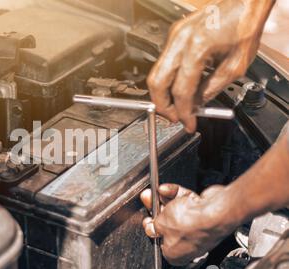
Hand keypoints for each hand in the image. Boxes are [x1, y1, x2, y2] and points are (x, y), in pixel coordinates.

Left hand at [140, 184, 240, 265]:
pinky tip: (168, 189)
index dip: (151, 228)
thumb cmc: (193, 224)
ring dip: (165, 199)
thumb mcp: (162, 224)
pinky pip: (185, 202)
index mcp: (176, 254)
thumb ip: (154, 225)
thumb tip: (152, 227)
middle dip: (156, 209)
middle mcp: (188, 243)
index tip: (147, 219)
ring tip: (156, 191)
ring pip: (176, 211)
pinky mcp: (203, 212)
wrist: (218, 210)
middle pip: (167, 224)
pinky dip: (176, 195)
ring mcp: (197, 227)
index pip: (159, 241)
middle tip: (148, 199)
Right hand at [147, 0, 274, 132]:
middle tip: (174, 117)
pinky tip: (182, 86)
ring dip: (165, 93)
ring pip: (157, 73)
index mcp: (196, 48)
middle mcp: (179, 41)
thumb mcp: (235, 65)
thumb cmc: (244, 24)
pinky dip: (170, 79)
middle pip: (157, 82)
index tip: (187, 123)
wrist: (243, 0)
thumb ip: (213, 88)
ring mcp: (173, 36)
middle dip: (163, 105)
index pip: (181, 90)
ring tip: (178, 105)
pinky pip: (165, 62)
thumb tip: (197, 105)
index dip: (183, 112)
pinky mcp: (174, 35)